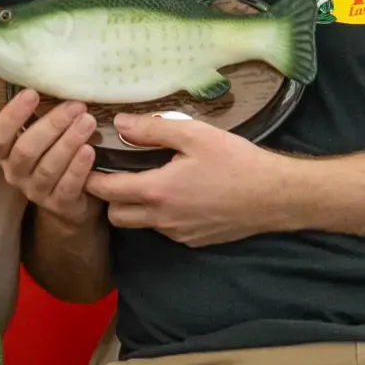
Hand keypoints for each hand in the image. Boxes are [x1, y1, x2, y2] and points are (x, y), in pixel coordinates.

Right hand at [0, 89, 100, 225]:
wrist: (71, 201)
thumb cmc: (55, 157)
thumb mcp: (44, 137)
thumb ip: (43, 117)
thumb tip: (59, 82)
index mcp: (6, 153)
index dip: (13, 115)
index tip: (32, 93)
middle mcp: (15, 173)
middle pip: (26, 150)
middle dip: (52, 125)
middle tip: (76, 106)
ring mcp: (35, 191)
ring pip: (48, 167)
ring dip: (68, 142)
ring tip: (88, 122)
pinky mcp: (58, 205)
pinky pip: (67, 186)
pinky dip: (78, 167)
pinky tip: (89, 150)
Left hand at [86, 113, 294, 246]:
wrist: (276, 197)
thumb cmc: (237, 162)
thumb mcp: (195, 135)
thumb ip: (153, 129)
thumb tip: (120, 123)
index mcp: (157, 191)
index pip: (106, 191)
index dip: (90, 178)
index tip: (88, 165)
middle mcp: (162, 219)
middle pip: (116, 216)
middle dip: (110, 198)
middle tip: (118, 174)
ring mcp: (178, 234)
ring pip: (141, 225)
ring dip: (137, 207)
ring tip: (150, 181)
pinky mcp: (194, 240)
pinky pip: (166, 230)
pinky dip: (162, 215)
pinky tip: (180, 195)